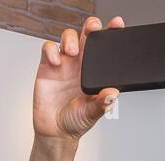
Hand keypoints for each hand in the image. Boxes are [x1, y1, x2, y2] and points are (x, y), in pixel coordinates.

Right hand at [33, 16, 122, 141]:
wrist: (55, 132)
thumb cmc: (75, 121)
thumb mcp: (92, 114)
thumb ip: (102, 104)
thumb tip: (112, 94)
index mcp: (95, 72)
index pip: (105, 49)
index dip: (111, 34)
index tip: (117, 25)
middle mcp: (80, 65)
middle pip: (86, 36)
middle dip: (91, 27)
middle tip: (93, 29)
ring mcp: (64, 64)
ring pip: (67, 38)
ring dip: (70, 39)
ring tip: (73, 52)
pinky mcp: (47, 67)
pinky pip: (48, 49)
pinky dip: (51, 51)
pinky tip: (56, 62)